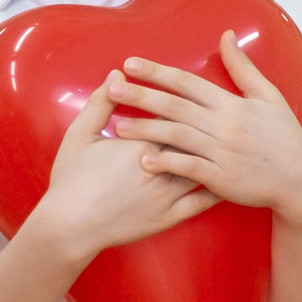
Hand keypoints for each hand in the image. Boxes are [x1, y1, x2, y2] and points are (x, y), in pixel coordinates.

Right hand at [25, 77, 216, 273]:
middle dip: (205, 127)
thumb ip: (101, 102)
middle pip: (193, 138)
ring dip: (216, 155)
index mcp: (142, 142)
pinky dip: (217, 189)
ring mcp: (168, 194)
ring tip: (232, 143)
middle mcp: (162, 166)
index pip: (173, 115)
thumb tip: (117, 75)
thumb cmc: (72, 178)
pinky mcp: (170, 217)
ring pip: (202, 167)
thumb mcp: (80, 134)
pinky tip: (228, 180)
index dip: (182, 103)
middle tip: (217, 115)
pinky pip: (201, 202)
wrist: (70, 226)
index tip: (190, 95)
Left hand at [107, 34, 301, 225]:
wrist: (301, 178)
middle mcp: (224, 125)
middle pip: (175, 106)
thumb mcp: (268, 96)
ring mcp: (222, 152)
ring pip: (177, 136)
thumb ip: (242, 67)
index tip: (130, 63)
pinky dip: (168, 164)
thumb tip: (225, 35)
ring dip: (145, 131)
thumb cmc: (283, 135)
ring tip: (116, 126)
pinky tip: (145, 161)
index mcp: (232, 103)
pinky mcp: (223, 179)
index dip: (157, 72)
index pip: (187, 82)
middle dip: (141, 96)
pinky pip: (190, 169)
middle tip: (111, 88)